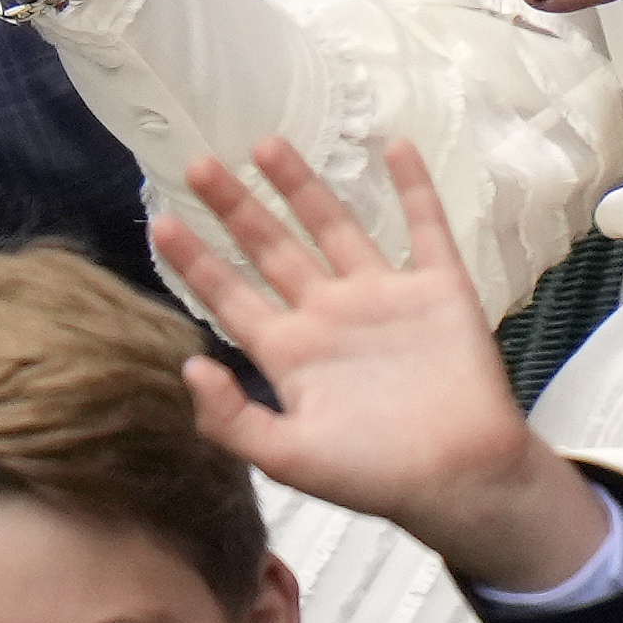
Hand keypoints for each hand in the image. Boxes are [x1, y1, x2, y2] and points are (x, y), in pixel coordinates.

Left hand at [154, 137, 595, 594]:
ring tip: (265, 144)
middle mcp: (330, 317)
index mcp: (292, 354)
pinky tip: (393, 147)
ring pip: (334, 227)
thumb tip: (188, 366)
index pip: (231, 298)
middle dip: (236, 209)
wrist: (461, 479)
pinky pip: (424, 229)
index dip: (196, 262)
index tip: (160, 222)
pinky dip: (413, 189)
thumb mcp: (288, 459)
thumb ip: (231, 419)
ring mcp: (382, 298)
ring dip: (302, 186)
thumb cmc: (375, 476)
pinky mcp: (438, 290)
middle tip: (199, 165)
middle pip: (272, 250)